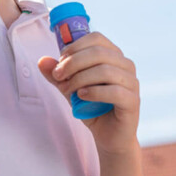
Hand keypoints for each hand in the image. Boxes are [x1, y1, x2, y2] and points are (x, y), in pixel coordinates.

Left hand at [38, 32, 139, 154]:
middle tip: (58, 76)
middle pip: (99, 52)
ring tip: (67, 90)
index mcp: (113, 56)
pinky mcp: (133, 101)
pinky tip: (81, 96)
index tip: (60, 61)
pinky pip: (114, 91)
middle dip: (73, 63)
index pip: (96, 38)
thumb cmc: (92, 109)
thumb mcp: (71, 89)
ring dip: (80, 79)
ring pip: (105, 70)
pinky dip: (94, 92)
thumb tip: (42, 61)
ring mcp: (132, 83)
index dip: (75, 47)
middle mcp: (126, 65)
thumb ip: (58, 76)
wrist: (109, 137)